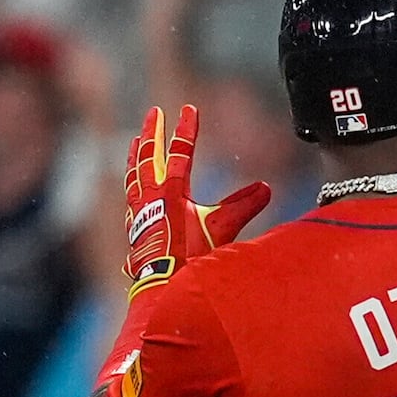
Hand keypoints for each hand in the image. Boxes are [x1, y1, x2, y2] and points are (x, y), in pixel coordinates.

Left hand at [120, 103, 269, 293]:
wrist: (162, 287)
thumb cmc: (190, 258)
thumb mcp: (222, 229)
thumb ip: (243, 206)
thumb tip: (265, 188)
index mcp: (172, 192)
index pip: (179, 153)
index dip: (185, 129)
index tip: (188, 108)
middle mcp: (151, 198)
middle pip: (149, 157)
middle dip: (152, 132)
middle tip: (153, 112)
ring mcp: (139, 212)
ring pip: (135, 175)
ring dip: (137, 155)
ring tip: (136, 140)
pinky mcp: (135, 228)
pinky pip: (131, 198)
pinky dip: (133, 185)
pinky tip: (134, 187)